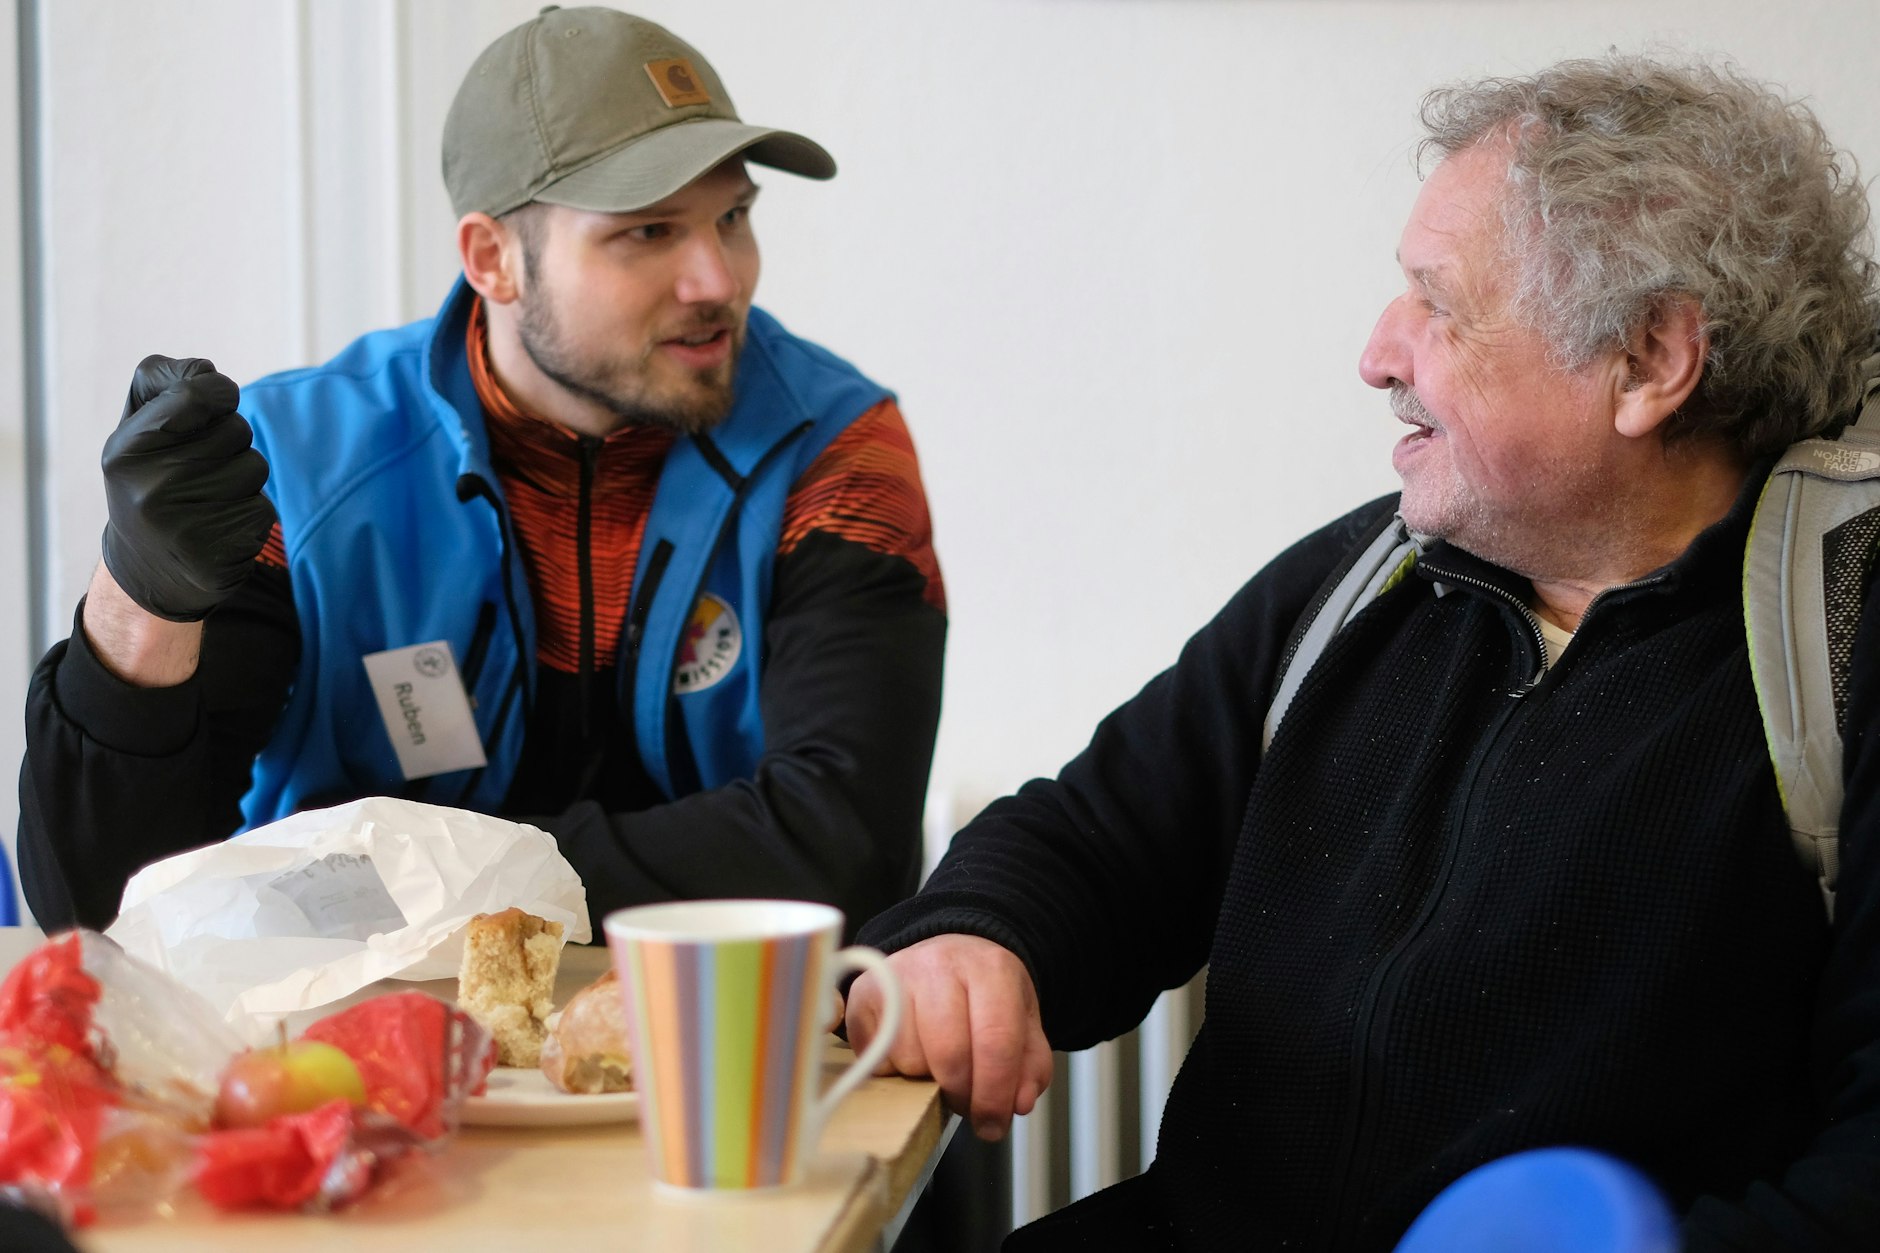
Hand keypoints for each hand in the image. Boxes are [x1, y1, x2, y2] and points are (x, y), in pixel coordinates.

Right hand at [99, 355, 274, 621]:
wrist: (148, 569)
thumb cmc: (150, 480)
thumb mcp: (137, 432)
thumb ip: (162, 385)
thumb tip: (204, 369)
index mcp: (126, 452)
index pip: (197, 394)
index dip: (219, 391)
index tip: (216, 399)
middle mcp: (151, 489)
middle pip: (235, 430)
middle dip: (229, 440)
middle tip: (199, 465)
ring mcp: (186, 526)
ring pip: (255, 467)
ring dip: (242, 477)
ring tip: (207, 496)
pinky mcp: (222, 552)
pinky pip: (264, 508)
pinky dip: (249, 511)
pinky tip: (218, 525)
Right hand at [844, 934, 1052, 1141]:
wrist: (948, 955)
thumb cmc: (984, 996)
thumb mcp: (1022, 1023)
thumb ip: (1031, 1066)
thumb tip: (1019, 1102)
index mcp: (991, 969)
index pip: (995, 1042)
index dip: (994, 1094)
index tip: (993, 1125)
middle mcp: (940, 964)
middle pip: (949, 1053)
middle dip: (960, 1094)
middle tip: (965, 1103)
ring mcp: (897, 975)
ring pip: (909, 1058)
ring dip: (925, 1080)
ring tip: (938, 1067)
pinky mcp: (863, 992)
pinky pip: (875, 1056)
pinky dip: (893, 1071)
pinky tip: (911, 1055)